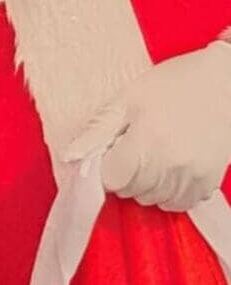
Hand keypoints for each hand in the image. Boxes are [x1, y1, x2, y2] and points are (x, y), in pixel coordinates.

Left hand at [65, 40, 230, 210]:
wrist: (224, 81)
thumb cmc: (173, 83)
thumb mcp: (127, 99)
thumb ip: (97, 131)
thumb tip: (69, 157)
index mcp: (145, 141)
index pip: (111, 180)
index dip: (106, 167)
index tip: (112, 151)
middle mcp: (170, 164)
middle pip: (131, 192)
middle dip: (125, 174)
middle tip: (135, 147)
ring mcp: (193, 175)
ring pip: (154, 201)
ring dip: (147, 185)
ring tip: (154, 155)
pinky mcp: (209, 181)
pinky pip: (180, 203)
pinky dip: (170, 192)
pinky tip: (170, 168)